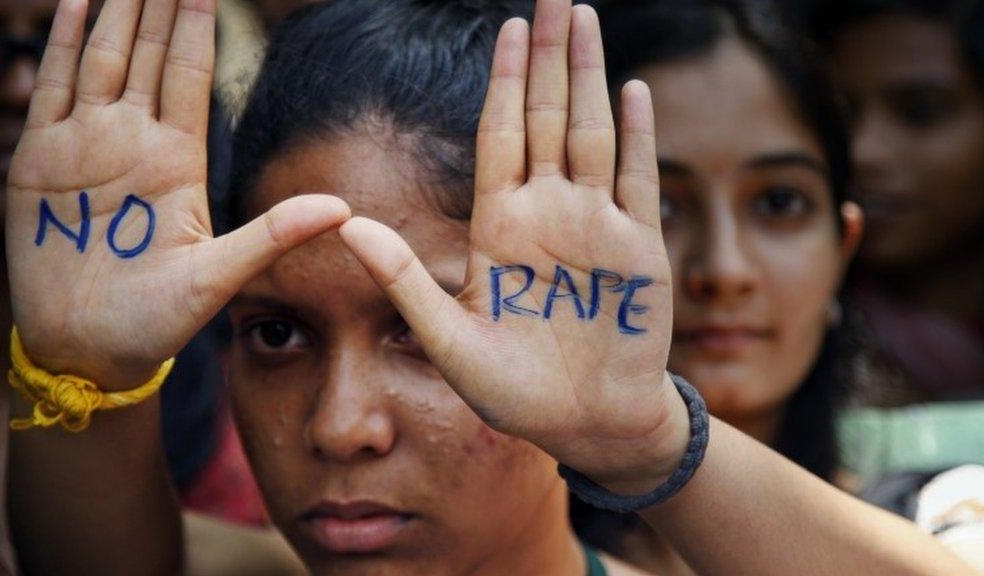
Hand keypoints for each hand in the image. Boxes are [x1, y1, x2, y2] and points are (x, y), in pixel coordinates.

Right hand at [6, 0, 348, 388]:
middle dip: (155, 5)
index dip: (196, 29)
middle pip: (146, 55)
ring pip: (101, 59)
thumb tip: (343, 209)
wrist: (90, 349)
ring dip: (112, 12)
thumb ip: (274, 234)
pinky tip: (75, 3)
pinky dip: (61, 45)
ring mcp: (86, 146)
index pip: (188, 76)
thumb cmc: (157, 320)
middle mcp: (134, 142)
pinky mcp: (42, 160)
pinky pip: (53, 89)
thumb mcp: (220, 275)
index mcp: (178, 161)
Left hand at [340, 0, 687, 490]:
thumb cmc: (515, 392)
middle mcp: (547, 213)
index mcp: (500, 226)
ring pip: (592, 132)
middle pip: (547, 118)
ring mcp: (595, 225)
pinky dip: (637, 135)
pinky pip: (638, 179)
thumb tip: (345, 224)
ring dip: (589, 76)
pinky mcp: (639, 248)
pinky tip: (633, 90)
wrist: (586, 423)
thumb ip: (403, 281)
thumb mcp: (449, 342)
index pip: (501, 136)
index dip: (505, 82)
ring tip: (583, 19)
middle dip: (548, 57)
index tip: (506, 28)